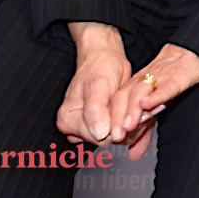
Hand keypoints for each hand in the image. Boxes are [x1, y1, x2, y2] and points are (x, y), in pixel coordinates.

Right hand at [57, 21, 134, 145]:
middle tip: (130, 105)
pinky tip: (129, 110)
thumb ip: (96, 110)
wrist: (105, 57)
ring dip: (127, 124)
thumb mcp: (98, 84)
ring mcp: (87, 129)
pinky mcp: (99, 127)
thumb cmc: (100, 66)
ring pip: (115, 138)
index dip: (117, 125)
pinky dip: (128, 124)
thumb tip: (100, 133)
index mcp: (68, 119)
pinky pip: (118, 133)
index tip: (126, 110)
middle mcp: (74, 128)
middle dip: (123, 124)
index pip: (99, 138)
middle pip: (107, 140)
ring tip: (128, 104)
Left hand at [120, 43, 198, 160]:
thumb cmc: (170, 81)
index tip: (106, 140)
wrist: (190, 54)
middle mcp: (143, 84)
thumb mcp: (154, 109)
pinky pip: (164, 85)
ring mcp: (159, 79)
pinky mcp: (177, 76)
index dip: (111, 122)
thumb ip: (144, 132)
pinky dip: (156, 95)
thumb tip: (133, 155)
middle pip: (125, 99)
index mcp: (135, 90)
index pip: (118, 106)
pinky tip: (149, 104)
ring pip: (141, 92)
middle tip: (115, 137)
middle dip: (118, 119)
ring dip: (133, 109)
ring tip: (128, 126)